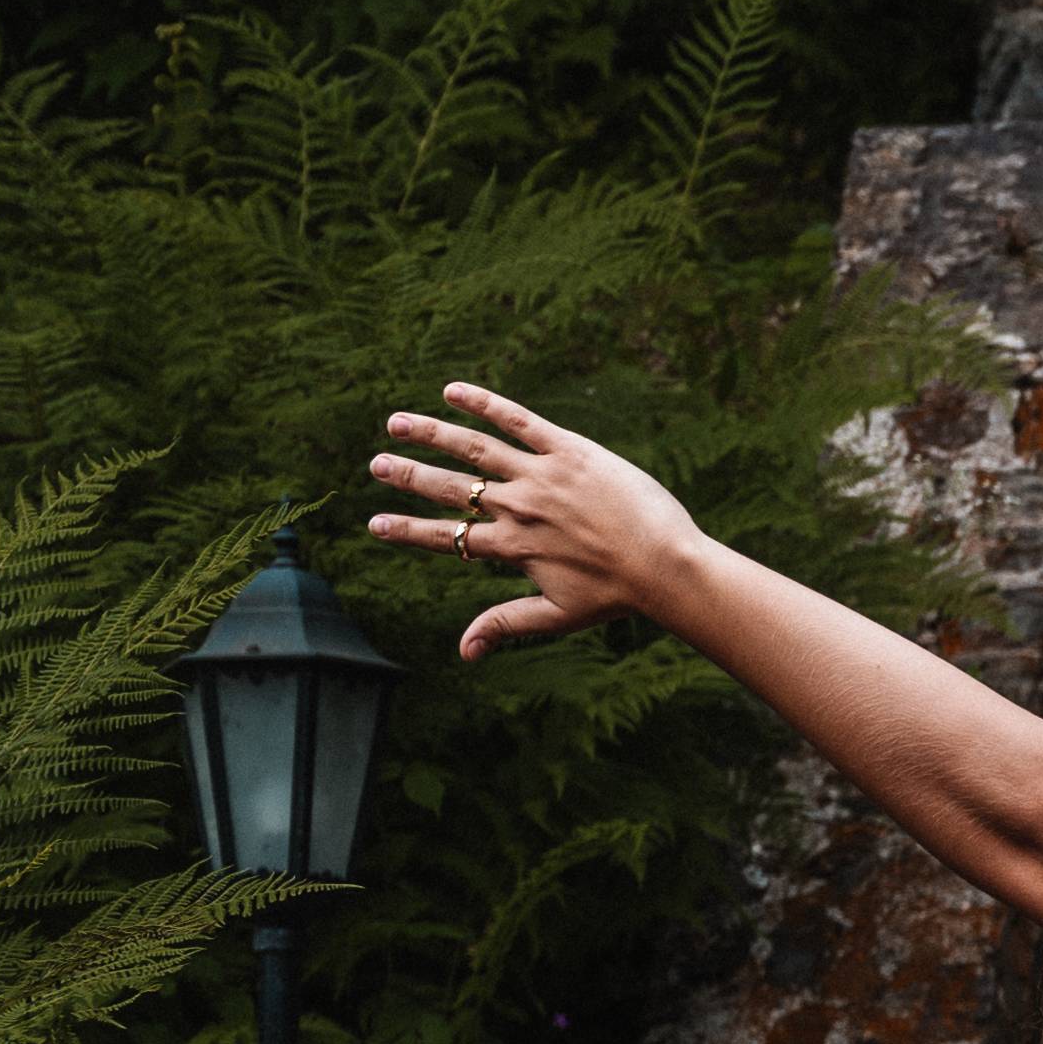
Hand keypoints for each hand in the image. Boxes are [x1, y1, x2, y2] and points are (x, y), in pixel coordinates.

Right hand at [365, 385, 703, 661]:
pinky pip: (519, 420)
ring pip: (474, 448)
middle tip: (375, 464)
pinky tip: (453, 391)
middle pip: (450, 489)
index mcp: (512, 548)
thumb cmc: (618, 594)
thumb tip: (462, 652)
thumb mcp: (556, 615)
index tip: (374, 523)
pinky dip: (484, 404)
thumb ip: (505, 625)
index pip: (446, 538)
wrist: (667, 565)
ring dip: (431, 434)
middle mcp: (519, 509)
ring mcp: (542, 476)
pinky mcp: (570, 450)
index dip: (407, 531)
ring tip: (396, 423)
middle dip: (408, 477)